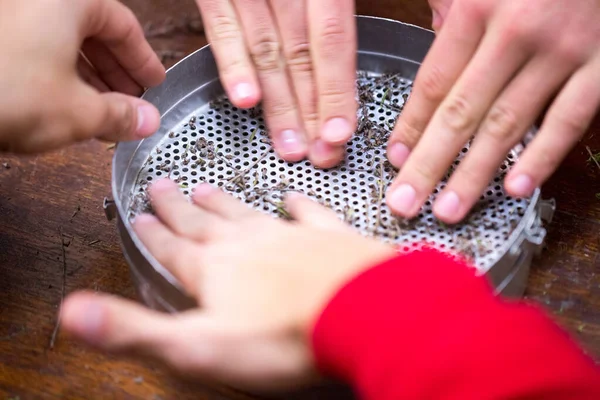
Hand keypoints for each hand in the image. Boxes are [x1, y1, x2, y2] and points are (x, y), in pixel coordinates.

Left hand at [0, 0, 165, 152]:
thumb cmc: (3, 94)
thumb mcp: (78, 112)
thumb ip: (120, 115)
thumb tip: (145, 120)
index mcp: (68, 0)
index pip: (123, 25)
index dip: (143, 60)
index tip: (154, 83)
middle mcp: (35, 0)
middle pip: (91, 31)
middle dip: (115, 72)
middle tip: (130, 103)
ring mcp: (10, 17)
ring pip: (59, 40)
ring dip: (86, 77)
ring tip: (100, 111)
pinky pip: (31, 48)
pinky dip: (53, 74)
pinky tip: (62, 105)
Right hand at [60, 179, 394, 391]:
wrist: (360, 312)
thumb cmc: (283, 336)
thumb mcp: (197, 345)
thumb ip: (134, 328)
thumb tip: (74, 313)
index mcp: (214, 271)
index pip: (172, 248)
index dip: (153, 234)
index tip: (140, 213)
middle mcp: (247, 245)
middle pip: (203, 223)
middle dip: (179, 207)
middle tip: (165, 185)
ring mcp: (290, 237)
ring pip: (246, 213)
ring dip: (223, 202)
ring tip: (206, 187)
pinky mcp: (330, 238)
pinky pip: (309, 214)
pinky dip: (298, 204)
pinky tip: (292, 196)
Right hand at [195, 0, 356, 167]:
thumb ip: (329, 16)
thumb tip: (342, 72)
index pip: (334, 40)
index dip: (336, 90)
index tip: (339, 133)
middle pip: (302, 56)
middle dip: (312, 111)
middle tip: (319, 154)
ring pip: (268, 53)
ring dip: (279, 105)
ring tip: (288, 146)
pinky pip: (223, 30)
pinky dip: (235, 67)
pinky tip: (246, 101)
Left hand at [386, 0, 599, 222]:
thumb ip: (453, 11)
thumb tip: (431, 48)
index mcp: (478, 5)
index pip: (433, 81)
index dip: (410, 126)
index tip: (394, 159)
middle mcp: (515, 31)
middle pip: (460, 112)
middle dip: (429, 164)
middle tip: (404, 203)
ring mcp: (561, 51)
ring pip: (507, 124)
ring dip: (473, 174)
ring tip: (447, 209)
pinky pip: (568, 119)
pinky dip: (541, 156)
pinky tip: (515, 188)